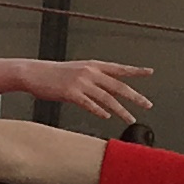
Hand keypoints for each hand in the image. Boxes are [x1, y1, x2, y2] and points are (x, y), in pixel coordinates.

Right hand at [24, 57, 153, 122]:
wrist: (33, 73)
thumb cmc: (53, 74)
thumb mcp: (77, 70)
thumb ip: (94, 79)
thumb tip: (108, 91)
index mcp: (93, 65)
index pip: (119, 68)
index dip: (135, 71)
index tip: (149, 72)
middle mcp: (90, 73)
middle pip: (118, 86)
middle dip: (135, 97)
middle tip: (147, 105)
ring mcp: (81, 83)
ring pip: (107, 98)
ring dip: (121, 110)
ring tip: (130, 118)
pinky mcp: (71, 93)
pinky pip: (89, 104)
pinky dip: (100, 111)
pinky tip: (106, 116)